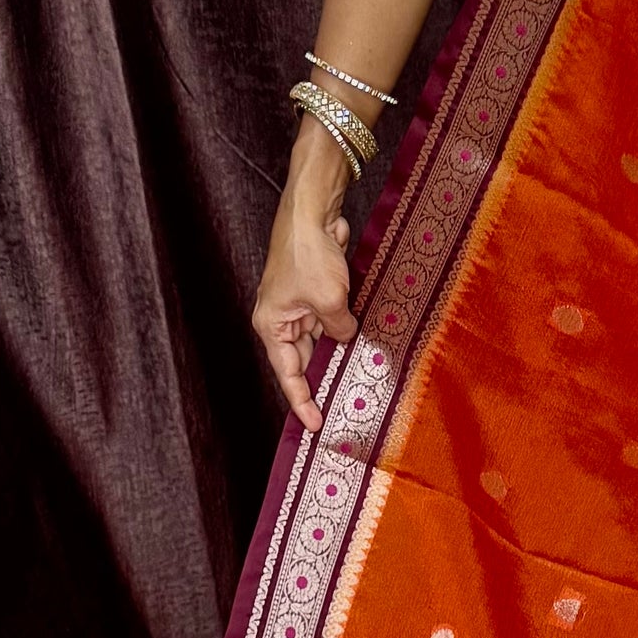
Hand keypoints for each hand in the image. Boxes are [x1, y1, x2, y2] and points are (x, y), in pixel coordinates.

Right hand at [253, 185, 355, 433]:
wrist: (312, 212)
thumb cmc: (308, 255)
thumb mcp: (330, 301)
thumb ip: (341, 329)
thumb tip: (348, 339)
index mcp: (272, 326)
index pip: (287, 374)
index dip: (302, 401)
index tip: (316, 424)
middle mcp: (282, 319)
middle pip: (304, 360)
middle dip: (324, 378)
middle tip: (344, 406)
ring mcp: (299, 305)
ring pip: (321, 340)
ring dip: (339, 352)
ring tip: (359, 380)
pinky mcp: (315, 291)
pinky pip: (331, 320)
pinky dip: (346, 330)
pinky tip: (364, 344)